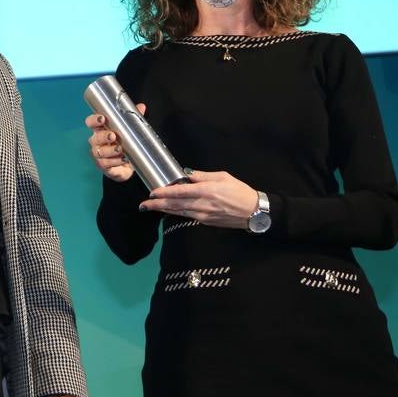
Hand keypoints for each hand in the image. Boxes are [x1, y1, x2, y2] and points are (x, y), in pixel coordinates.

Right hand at [84, 105, 145, 183]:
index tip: (102, 118)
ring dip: (110, 150)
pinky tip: (124, 159)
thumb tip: (141, 106)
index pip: (91, 123)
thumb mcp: (128, 130)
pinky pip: (107, 164)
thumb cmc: (122, 143)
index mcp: (100, 130)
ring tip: (120, 149)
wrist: (125, 164)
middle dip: (104, 136)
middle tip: (113, 136)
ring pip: (100, 152)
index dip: (94, 120)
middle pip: (95, 138)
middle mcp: (96, 142)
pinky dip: (116, 161)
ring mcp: (99, 154)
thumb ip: (132, 119)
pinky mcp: (104, 165)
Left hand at [140, 170, 258, 228]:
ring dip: (163, 210)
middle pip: (174, 204)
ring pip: (178, 212)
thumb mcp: (223, 177)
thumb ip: (203, 176)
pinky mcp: (206, 221)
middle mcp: (202, 204)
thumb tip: (186, 175)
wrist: (254, 212)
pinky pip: (186, 216)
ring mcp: (203, 215)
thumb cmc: (240, 191)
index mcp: (206, 191)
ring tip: (150, 208)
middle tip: (143, 205)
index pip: (179, 192)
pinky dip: (175, 214)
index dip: (164, 193)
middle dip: (157, 205)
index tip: (151, 192)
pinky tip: (167, 211)